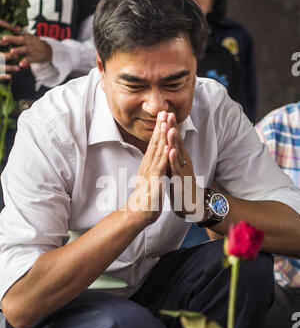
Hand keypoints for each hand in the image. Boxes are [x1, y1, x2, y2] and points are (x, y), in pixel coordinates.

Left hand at [0, 19, 51, 77]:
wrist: (49, 51)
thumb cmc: (34, 43)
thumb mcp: (27, 36)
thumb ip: (17, 32)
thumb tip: (4, 25)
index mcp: (24, 35)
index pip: (14, 29)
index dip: (6, 25)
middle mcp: (27, 41)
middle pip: (19, 39)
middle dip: (11, 38)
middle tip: (4, 38)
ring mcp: (30, 49)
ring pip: (23, 49)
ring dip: (18, 50)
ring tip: (12, 51)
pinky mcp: (33, 57)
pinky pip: (28, 60)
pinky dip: (24, 62)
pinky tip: (20, 65)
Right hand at [125, 111, 170, 225]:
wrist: (138, 214)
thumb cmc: (146, 196)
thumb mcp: (151, 176)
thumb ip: (153, 164)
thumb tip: (157, 152)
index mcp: (148, 165)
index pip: (155, 144)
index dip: (160, 129)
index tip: (164, 114)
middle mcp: (148, 168)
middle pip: (155, 146)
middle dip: (161, 129)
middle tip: (164, 112)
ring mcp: (150, 177)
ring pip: (157, 156)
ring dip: (162, 141)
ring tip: (166, 127)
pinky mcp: (153, 187)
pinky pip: (160, 173)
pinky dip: (164, 162)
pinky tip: (168, 152)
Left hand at [166, 113, 203, 221]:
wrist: (192, 205)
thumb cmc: (183, 186)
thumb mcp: (176, 168)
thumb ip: (172, 156)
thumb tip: (167, 144)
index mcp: (180, 158)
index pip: (174, 139)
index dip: (170, 126)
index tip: (165, 112)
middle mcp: (182, 162)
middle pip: (177, 142)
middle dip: (172, 127)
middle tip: (168, 112)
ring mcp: (182, 170)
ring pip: (177, 153)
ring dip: (174, 140)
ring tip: (170, 127)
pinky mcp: (180, 180)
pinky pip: (176, 169)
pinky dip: (173, 159)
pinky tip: (171, 150)